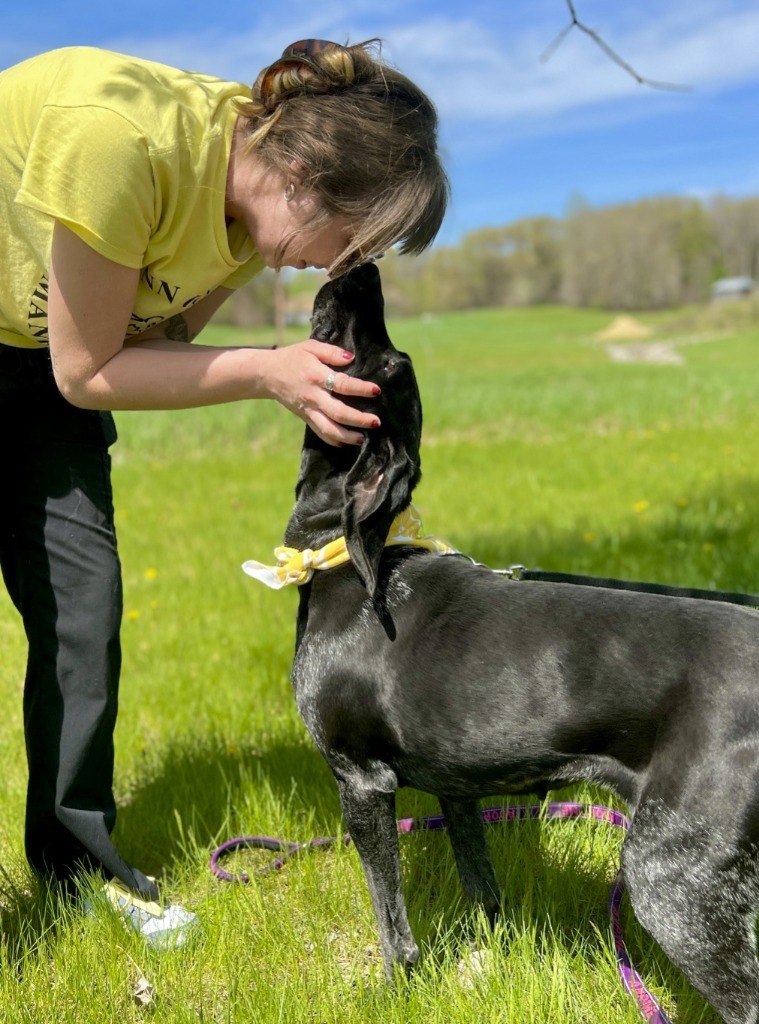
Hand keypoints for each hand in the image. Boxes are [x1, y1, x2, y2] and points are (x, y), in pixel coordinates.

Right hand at [262, 340, 380, 445]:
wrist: (267, 374)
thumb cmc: (292, 358)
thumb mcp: (310, 347)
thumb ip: (331, 352)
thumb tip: (352, 358)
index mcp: (315, 376)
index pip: (341, 384)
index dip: (360, 389)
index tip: (376, 391)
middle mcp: (313, 396)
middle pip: (337, 412)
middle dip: (359, 419)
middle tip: (376, 421)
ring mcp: (308, 410)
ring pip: (328, 429)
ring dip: (347, 436)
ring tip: (362, 438)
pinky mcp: (305, 418)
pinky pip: (319, 433)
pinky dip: (333, 440)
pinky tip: (346, 443)